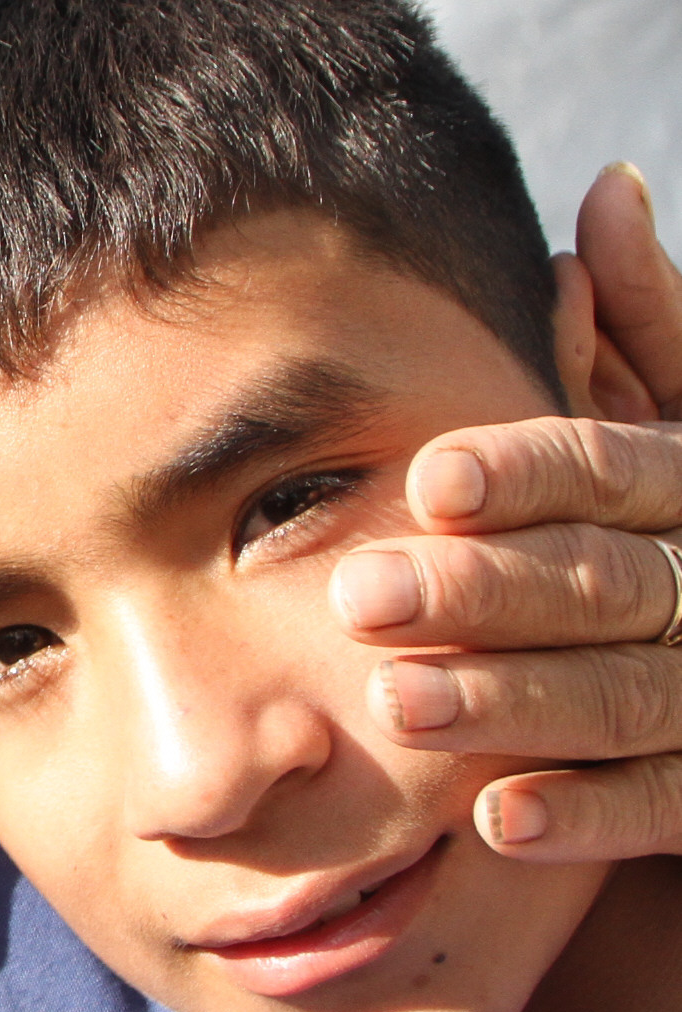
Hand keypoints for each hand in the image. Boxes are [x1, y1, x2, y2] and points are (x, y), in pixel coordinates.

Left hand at [332, 165, 681, 863]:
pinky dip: (591, 815)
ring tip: (398, 704)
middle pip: (603, 583)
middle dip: (486, 593)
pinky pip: (670, 805)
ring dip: (514, 703)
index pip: (613, 468)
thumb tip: (607, 189)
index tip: (428, 479)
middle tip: (360, 599)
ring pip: (629, 697)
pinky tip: (496, 822)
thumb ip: (646, 327)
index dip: (527, 471)